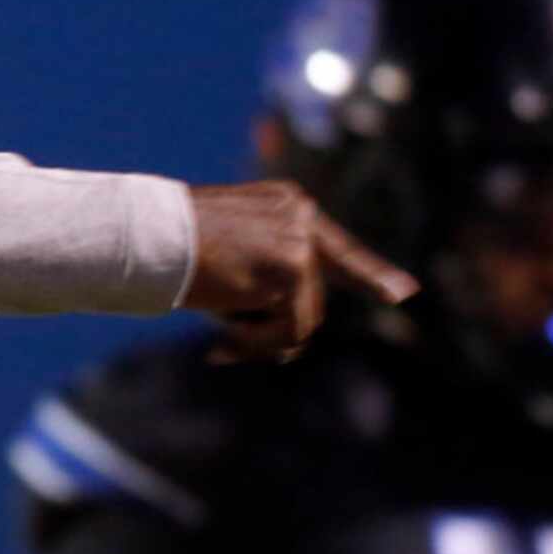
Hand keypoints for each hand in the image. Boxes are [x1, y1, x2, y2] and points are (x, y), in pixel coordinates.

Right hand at [185, 181, 416, 358]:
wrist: (149, 235)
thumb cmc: (169, 246)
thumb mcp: (227, 253)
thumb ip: (265, 281)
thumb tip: (293, 345)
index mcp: (286, 205)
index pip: (335, 246)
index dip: (369, 273)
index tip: (403, 295)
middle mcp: (301, 217)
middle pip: (313, 294)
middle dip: (275, 331)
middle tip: (225, 347)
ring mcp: (299, 242)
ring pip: (303, 318)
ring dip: (261, 339)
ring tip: (218, 338)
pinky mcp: (292, 269)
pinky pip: (290, 330)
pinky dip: (256, 344)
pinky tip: (221, 340)